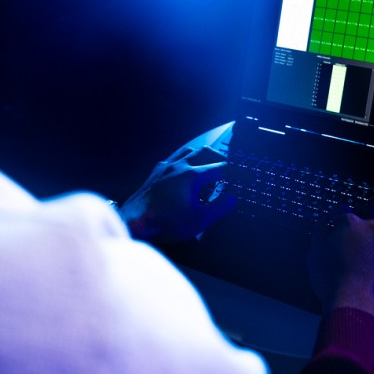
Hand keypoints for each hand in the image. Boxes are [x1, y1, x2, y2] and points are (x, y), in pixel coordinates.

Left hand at [118, 144, 236, 243]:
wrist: (134, 221)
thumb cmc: (166, 222)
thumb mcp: (198, 220)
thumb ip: (219, 208)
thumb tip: (233, 199)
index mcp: (192, 175)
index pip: (218, 168)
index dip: (231, 171)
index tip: (239, 174)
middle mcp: (179, 166)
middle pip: (203, 152)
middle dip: (217, 156)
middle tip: (226, 163)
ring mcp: (165, 168)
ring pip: (186, 151)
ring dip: (199, 154)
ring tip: (206, 160)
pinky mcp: (154, 173)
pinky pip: (172, 158)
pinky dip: (182, 159)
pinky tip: (181, 167)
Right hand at [307, 207, 373, 327]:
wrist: (357, 306)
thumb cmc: (332, 283)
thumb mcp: (314, 257)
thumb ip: (318, 236)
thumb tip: (321, 224)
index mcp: (348, 225)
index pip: (343, 210)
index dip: (339, 212)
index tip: (337, 216)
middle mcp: (372, 228)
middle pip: (373, 211)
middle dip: (369, 210)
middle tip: (369, 212)